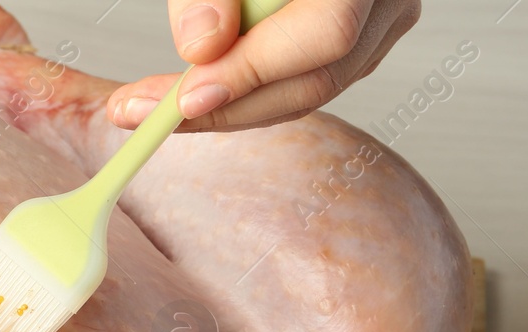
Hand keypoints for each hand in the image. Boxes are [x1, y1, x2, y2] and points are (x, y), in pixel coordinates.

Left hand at [106, 0, 419, 132]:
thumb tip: (201, 49)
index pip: (324, 34)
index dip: (251, 74)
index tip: (181, 101)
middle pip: (316, 79)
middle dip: (224, 108)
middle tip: (143, 115)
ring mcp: (384, 21)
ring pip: (309, 89)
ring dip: (230, 107)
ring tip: (155, 105)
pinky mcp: (363, 39)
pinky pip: (304, 79)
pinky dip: (248, 91)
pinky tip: (196, 89)